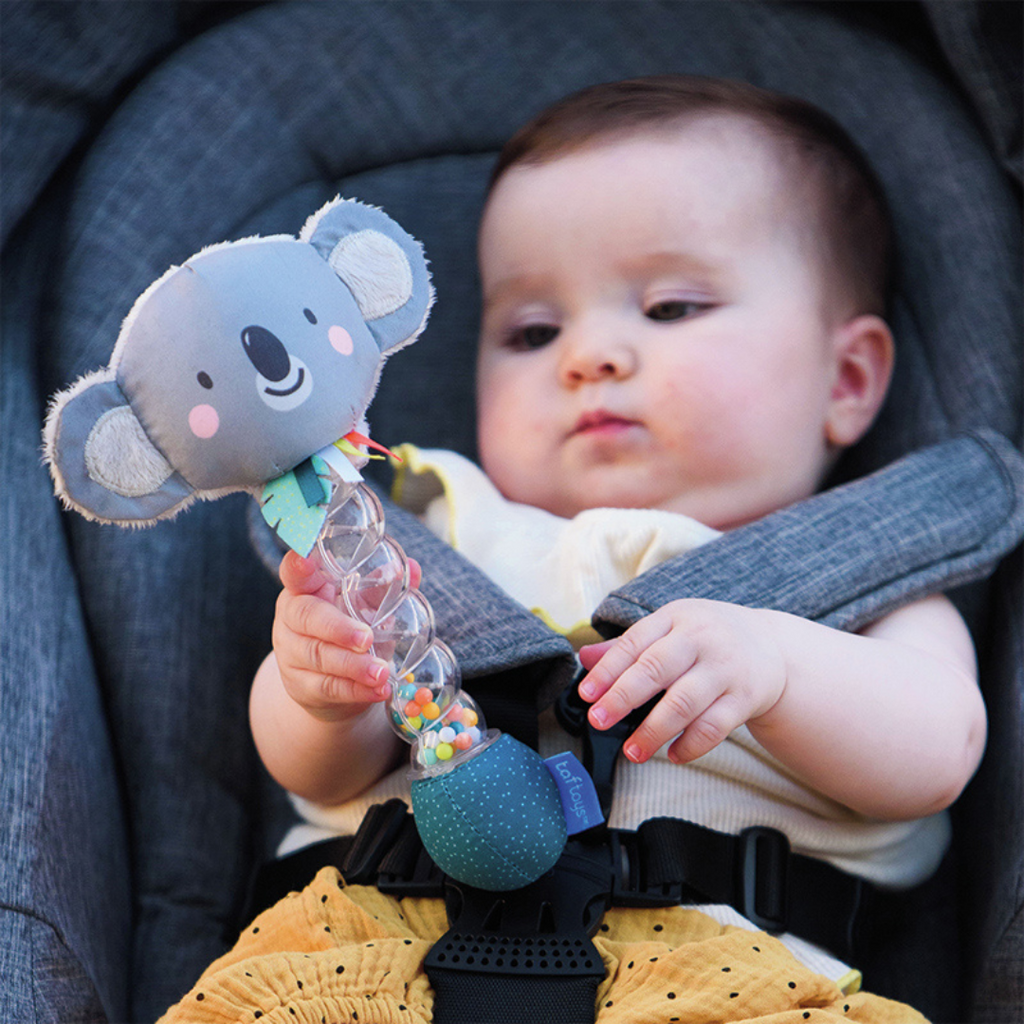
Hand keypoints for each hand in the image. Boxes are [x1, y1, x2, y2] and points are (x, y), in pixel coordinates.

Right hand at [272, 550, 420, 721]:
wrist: (330, 683)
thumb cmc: (347, 631)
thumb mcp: (363, 607)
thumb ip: (383, 588)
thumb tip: (412, 568)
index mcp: (304, 590)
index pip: (294, 573)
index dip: (298, 566)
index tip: (305, 557)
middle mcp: (291, 619)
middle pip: (307, 618)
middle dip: (338, 628)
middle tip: (366, 639)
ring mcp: (291, 654)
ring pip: (319, 657)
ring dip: (353, 666)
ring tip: (382, 672)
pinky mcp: (300, 686)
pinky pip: (328, 688)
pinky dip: (356, 690)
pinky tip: (378, 690)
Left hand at [577, 599, 786, 764]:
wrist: (771, 646)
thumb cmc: (707, 637)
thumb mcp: (670, 628)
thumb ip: (628, 646)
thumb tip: (583, 657)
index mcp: (676, 617)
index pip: (635, 643)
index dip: (607, 669)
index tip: (586, 694)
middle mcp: (701, 639)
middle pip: (657, 669)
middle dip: (623, 697)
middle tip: (599, 720)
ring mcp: (725, 669)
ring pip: (684, 702)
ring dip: (654, 731)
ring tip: (632, 751)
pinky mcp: (745, 698)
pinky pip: (715, 727)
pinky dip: (691, 746)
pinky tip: (673, 755)